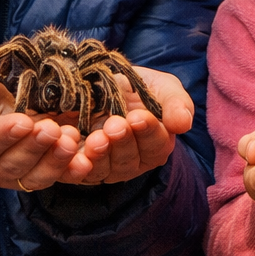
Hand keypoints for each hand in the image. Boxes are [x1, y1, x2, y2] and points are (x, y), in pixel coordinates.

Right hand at [0, 60, 80, 189]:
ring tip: (71, 140)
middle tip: (53, 129)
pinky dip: (70, 170)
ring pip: (34, 175)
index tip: (22, 121)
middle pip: (11, 165)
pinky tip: (86, 159)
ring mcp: (11, 171)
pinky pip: (53, 174)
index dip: (2, 136)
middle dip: (34, 148)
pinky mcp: (34, 168)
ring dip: (55, 161)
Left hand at [55, 66, 191, 185]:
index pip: (156, 145)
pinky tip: (72, 147)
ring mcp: (105, 167)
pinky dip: (74, 165)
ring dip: (99, 155)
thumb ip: (177, 104)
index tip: (137, 117)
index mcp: (156, 145)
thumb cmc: (138, 87)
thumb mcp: (163, 87)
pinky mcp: (79, 167)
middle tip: (114, 125)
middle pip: (129, 161)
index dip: (147, 132)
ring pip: (103, 170)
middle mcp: (132, 162)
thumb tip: (182, 125)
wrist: (101, 82)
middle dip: (122, 143)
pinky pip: (76, 173)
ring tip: (95, 137)